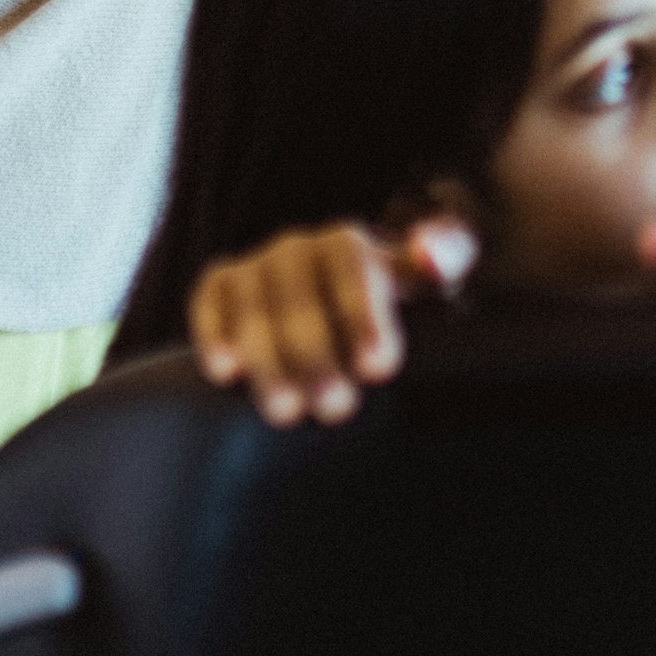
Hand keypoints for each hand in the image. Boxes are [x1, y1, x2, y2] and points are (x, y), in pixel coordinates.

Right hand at [188, 214, 474, 425]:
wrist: (334, 319)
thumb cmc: (389, 308)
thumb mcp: (427, 284)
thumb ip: (446, 255)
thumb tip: (430, 253)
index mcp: (351, 245)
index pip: (352, 268)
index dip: (362, 315)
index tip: (377, 368)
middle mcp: (299, 248)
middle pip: (298, 299)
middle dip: (316, 356)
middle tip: (336, 407)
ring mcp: (256, 267)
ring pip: (253, 309)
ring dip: (268, 361)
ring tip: (288, 410)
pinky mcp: (220, 287)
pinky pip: (208, 303)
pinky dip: (213, 334)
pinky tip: (226, 371)